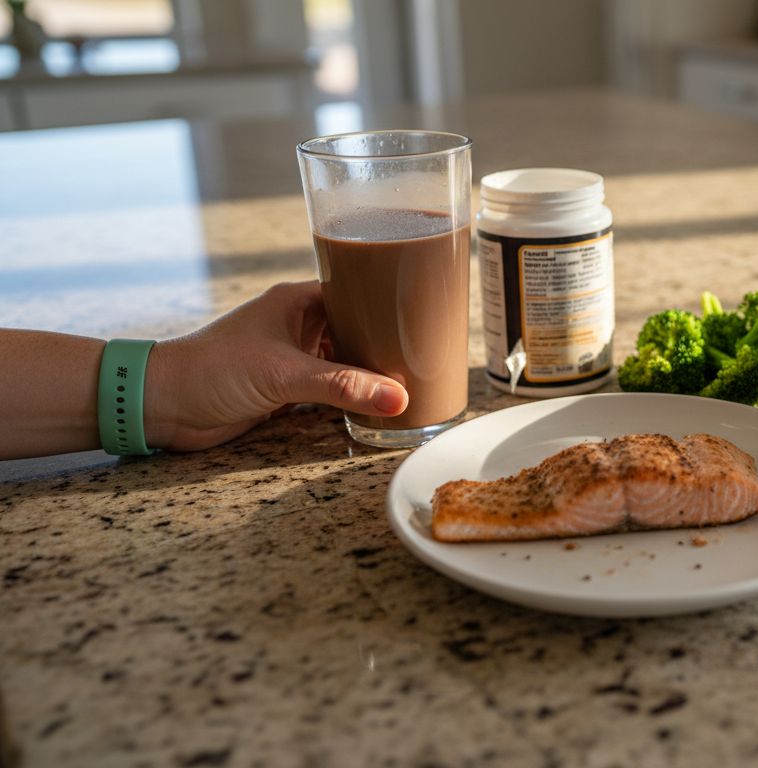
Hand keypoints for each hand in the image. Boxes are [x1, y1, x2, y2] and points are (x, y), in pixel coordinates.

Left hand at [146, 281, 408, 450]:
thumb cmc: (211, 371)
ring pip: (345, 360)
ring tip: (411, 379)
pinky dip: (352, 396)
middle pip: (356, 328)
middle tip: (426, 354)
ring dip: (370, 372)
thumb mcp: (283, 375)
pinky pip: (331, 389)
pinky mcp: (285, 388)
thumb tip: (397, 397)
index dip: (388, 304)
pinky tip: (377, 404)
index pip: (356, 293)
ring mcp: (292, 357)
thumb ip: (342, 386)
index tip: (422, 316)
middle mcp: (297, 325)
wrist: (161, 404)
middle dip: (385, 343)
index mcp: (297, 302)